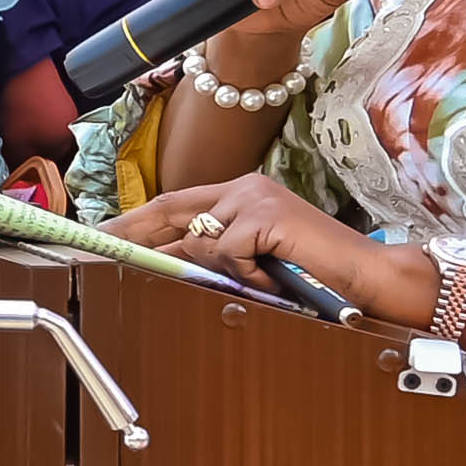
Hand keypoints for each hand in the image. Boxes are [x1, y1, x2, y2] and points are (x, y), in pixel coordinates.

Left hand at [108, 172, 398, 310]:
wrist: (367, 277)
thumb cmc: (313, 273)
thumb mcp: (250, 261)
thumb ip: (211, 255)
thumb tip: (161, 261)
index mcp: (240, 193)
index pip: (174, 204)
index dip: (137, 220)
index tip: (104, 234)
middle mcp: (244, 187)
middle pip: (170, 207)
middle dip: (132, 229)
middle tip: (98, 244)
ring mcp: (255, 197)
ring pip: (201, 238)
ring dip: (220, 269)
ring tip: (260, 277)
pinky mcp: (266, 214)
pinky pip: (228, 253)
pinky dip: (245, 273)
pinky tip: (274, 275)